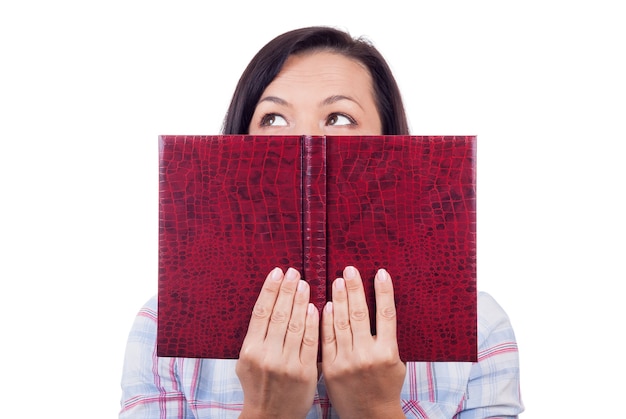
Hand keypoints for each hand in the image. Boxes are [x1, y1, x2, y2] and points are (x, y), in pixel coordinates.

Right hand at [236, 267, 318, 418]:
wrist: (270, 417)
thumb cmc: (259, 387)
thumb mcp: (246, 362)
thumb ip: (257, 337)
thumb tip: (268, 305)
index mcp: (250, 350)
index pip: (260, 312)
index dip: (269, 290)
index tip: (277, 272)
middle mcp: (266, 355)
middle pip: (278, 315)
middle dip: (286, 290)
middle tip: (294, 272)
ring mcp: (286, 364)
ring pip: (294, 326)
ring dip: (300, 301)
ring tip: (304, 283)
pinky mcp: (304, 373)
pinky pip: (309, 343)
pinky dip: (312, 323)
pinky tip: (315, 307)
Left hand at [321, 266, 405, 418]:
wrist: (370, 416)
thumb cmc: (385, 386)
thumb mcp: (395, 362)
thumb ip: (386, 338)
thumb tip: (380, 307)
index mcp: (388, 352)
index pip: (387, 314)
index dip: (384, 292)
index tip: (381, 272)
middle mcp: (368, 355)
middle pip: (360, 314)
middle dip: (355, 289)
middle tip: (349, 269)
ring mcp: (348, 361)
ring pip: (342, 324)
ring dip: (338, 299)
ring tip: (337, 281)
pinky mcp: (331, 368)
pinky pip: (327, 339)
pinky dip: (326, 321)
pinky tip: (324, 305)